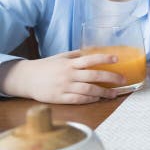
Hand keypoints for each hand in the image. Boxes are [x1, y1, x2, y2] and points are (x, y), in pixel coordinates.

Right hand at [0, 51, 124, 103]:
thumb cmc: (46, 66)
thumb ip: (77, 55)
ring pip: (88, 90)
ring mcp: (64, 87)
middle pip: (93, 76)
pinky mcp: (59, 98)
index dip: (104, 58)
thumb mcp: (61, 57)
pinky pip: (78, 99)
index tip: (117, 59)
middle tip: (122, 79)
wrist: (26, 79)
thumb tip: (94, 50)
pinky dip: (89, 99)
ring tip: (115, 93)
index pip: (90, 59)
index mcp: (70, 63)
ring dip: (103, 92)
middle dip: (110, 78)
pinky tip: (98, 98)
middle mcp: (69, 74)